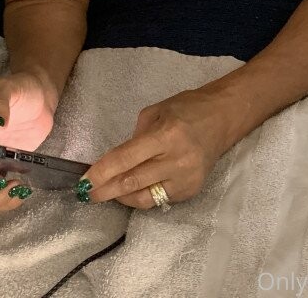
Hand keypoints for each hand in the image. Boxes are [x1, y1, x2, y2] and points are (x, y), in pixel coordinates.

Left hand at [77, 89, 228, 209]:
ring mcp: (186, 179)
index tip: (84, 181)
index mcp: (166, 135)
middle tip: (87, 194)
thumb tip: (117, 162)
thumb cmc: (186, 108)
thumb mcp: (156, 112)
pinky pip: (160, 199)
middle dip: (106, 190)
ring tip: (108, 193)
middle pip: (133, 182)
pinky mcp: (192, 190)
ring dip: (122, 197)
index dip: (102, 172)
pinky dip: (143, 195)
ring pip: (145, 198)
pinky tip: (134, 189)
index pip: (126, 159)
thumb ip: (136, 137)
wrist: (222, 118)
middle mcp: (177, 160)